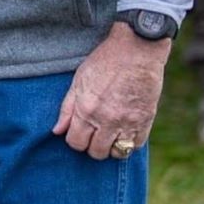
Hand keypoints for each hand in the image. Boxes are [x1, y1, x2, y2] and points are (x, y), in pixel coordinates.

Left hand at [52, 23, 169, 159]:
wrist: (136, 51)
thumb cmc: (104, 62)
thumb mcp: (78, 81)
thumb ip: (67, 109)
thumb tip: (57, 131)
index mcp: (86, 110)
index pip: (76, 143)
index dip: (75, 140)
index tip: (79, 132)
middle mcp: (106, 120)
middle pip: (96, 152)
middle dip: (92, 146)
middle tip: (94, 134)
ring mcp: (128, 122)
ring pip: (116, 153)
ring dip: (111, 147)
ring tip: (109, 135)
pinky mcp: (146, 120)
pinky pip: (136, 145)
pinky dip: (129, 143)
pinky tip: (125, 131)